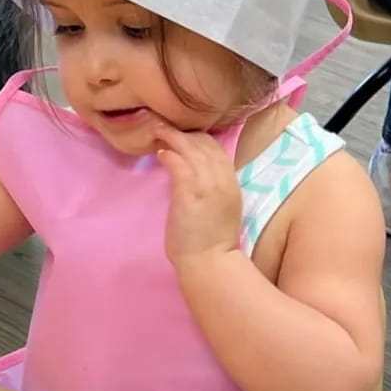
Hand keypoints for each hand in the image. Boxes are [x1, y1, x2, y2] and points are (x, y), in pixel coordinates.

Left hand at [155, 124, 241, 267]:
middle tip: (165, 127)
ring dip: (173, 137)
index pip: (218, 149)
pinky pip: (180, 165)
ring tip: (158, 131)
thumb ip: (212, 188)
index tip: (184, 135)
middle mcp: (223, 180)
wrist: (211, 263)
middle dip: (185, 133)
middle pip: (206, 144)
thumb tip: (194, 173)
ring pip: (192, 149)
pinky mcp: (190, 195)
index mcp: (232, 184)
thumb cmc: (211, 241)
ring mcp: (208, 186)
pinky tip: (160, 153)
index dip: (200, 138)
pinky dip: (169, 154)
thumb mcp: (219, 207)